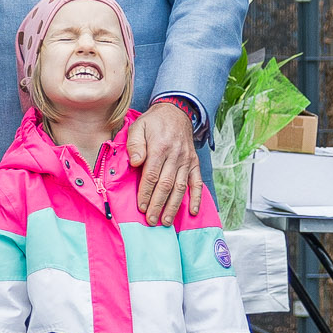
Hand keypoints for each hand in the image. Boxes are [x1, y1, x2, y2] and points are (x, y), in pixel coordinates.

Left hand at [128, 99, 202, 223]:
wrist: (175, 112)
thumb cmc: (153, 122)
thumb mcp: (138, 126)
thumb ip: (135, 144)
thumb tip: (136, 162)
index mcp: (160, 148)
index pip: (152, 176)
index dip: (146, 193)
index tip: (141, 207)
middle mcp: (175, 156)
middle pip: (166, 185)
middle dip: (158, 204)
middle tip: (152, 221)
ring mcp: (186, 160)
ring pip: (180, 187)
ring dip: (174, 205)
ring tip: (167, 221)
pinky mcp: (194, 163)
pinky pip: (197, 182)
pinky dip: (196, 197)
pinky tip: (192, 211)